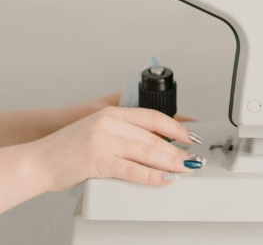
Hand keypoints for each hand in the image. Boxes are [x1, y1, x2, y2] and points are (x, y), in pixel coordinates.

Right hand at [31, 106, 202, 191]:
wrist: (39, 161)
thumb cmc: (68, 149)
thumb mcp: (99, 130)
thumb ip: (124, 132)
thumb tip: (157, 144)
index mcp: (113, 113)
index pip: (153, 117)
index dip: (177, 128)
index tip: (191, 137)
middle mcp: (110, 124)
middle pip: (154, 137)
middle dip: (177, 151)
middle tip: (193, 160)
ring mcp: (104, 141)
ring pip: (148, 152)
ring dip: (171, 163)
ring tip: (186, 170)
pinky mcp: (98, 161)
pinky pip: (132, 169)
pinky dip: (151, 175)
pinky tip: (164, 179)